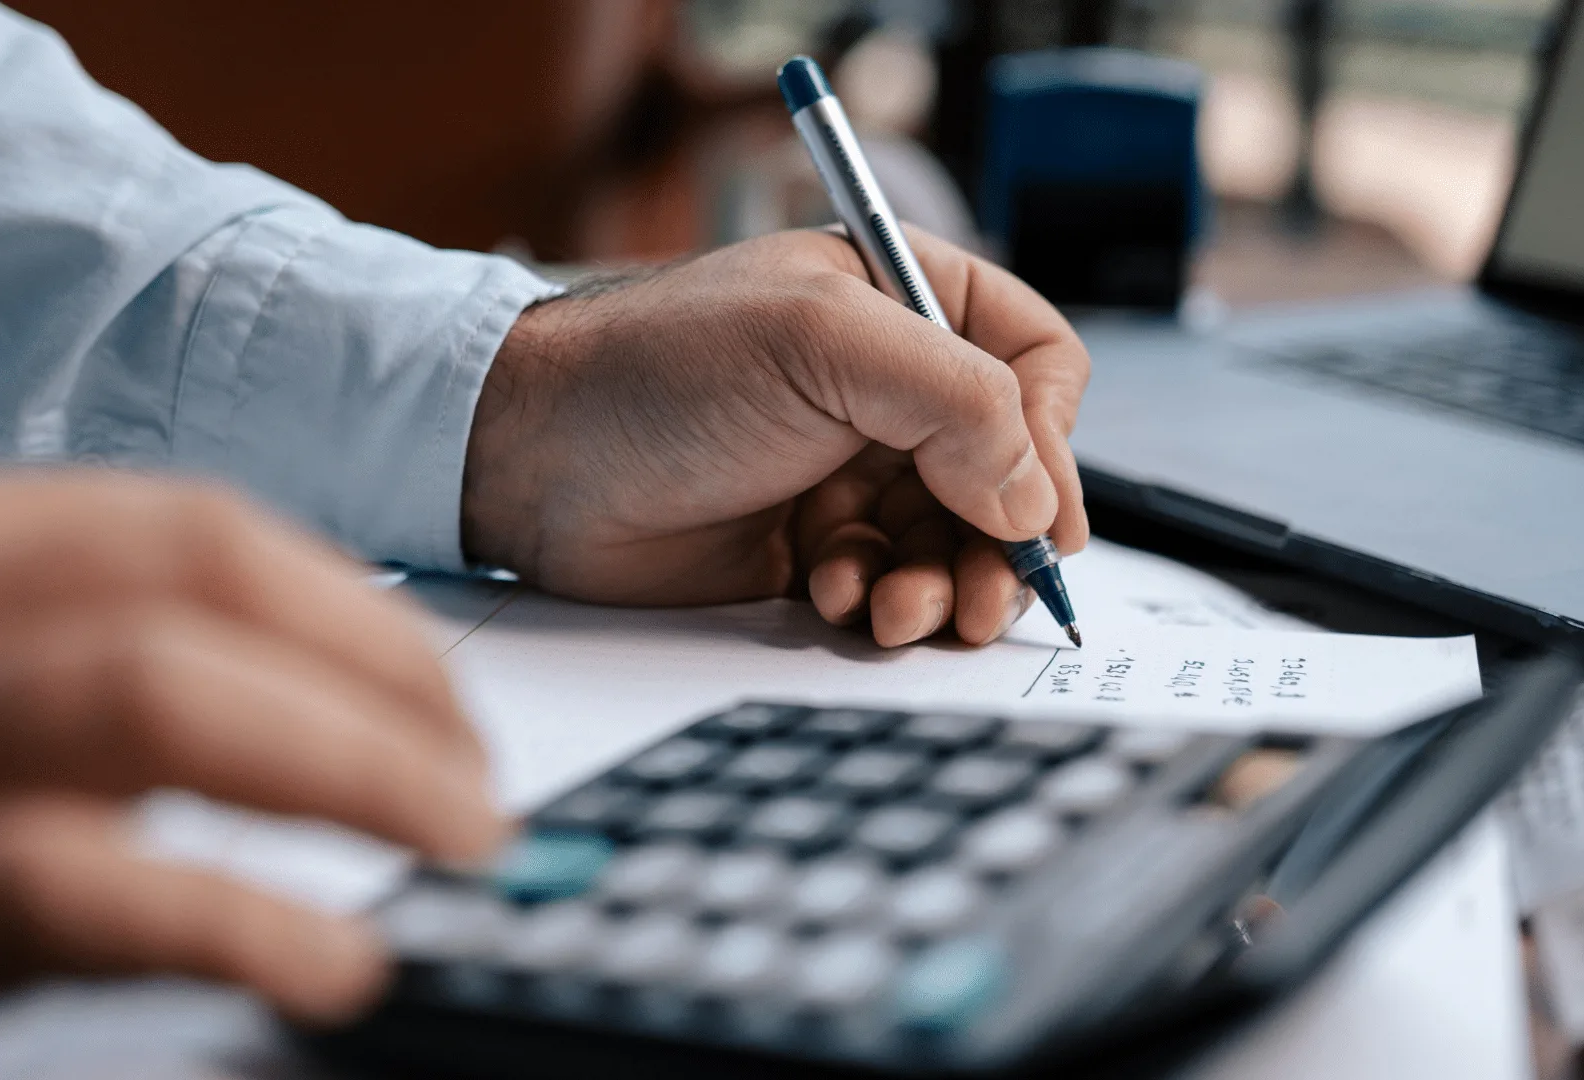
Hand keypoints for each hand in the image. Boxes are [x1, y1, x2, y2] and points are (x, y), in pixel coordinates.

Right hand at [0, 470, 506, 1075]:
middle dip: (381, 678)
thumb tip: (313, 714)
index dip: (355, 612)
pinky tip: (335, 963)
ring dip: (354, 765)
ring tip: (460, 844)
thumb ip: (71, 677)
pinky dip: (237, 917)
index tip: (445, 700)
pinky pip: (66, 886)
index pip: (185, 528)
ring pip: (152, 691)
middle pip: (193, 585)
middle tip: (478, 785)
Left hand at [465, 227, 1089, 646]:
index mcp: (905, 302)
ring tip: (897, 609)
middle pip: (1007, 473)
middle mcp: (887, 386)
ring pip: (952, 542)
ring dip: (941, 584)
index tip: (1041, 516)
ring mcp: (849, 468)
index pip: (1035, 365)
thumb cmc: (659, 368)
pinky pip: (887, 584)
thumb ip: (955, 402)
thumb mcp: (822, 345)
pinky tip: (829, 594)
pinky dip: (875, 601)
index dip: (1053, 442)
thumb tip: (1032, 500)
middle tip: (982, 599)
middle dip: (999, 543)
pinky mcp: (810, 543)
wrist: (530, 457)